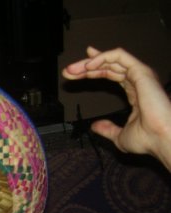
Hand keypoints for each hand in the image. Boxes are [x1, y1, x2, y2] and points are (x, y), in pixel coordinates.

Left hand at [62, 46, 170, 170]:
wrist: (161, 139)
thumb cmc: (148, 140)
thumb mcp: (119, 135)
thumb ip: (107, 129)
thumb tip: (95, 126)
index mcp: (136, 93)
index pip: (112, 74)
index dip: (94, 72)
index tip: (74, 74)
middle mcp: (139, 81)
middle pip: (109, 66)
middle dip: (86, 66)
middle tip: (68, 71)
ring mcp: (140, 75)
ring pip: (112, 59)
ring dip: (90, 62)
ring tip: (72, 69)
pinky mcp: (141, 72)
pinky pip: (119, 57)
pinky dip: (102, 58)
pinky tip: (87, 66)